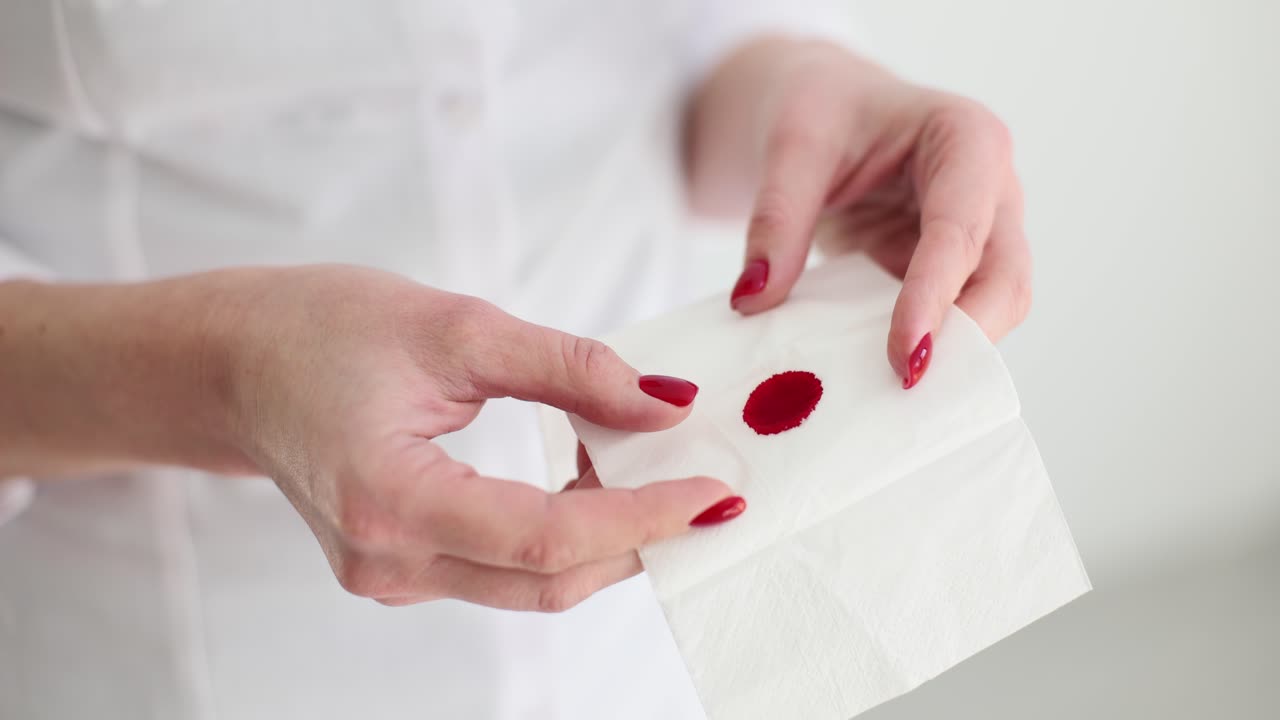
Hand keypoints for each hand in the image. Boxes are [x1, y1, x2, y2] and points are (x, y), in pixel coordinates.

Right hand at [205, 265, 741, 609]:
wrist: (235, 362)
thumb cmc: (321, 329)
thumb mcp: (456, 326)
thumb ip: (568, 368)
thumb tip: (663, 406)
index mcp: (391, 501)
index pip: (548, 538)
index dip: (642, 518)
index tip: (714, 492)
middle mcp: (388, 562)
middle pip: (548, 579)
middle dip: (639, 538)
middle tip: (707, 489)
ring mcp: (391, 577)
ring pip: (529, 584)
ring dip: (605, 537)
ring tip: (659, 474)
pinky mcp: (400, 567)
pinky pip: (501, 568)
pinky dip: (560, 534)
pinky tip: (594, 479)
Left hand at [690, 39, 1029, 387]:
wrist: (820, 108)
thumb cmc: (819, 107)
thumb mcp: (790, 145)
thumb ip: (774, 219)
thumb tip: (753, 299)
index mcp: (967, 139)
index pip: (962, 229)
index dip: (935, 296)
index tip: (904, 357)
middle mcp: (990, 192)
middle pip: (1006, 281)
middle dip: (966, 339)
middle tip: (906, 388)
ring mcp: (978, 237)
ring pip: (990, 310)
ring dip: (949, 355)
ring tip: (890, 399)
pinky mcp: (947, 275)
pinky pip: (948, 322)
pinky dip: (919, 352)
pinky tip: (874, 384)